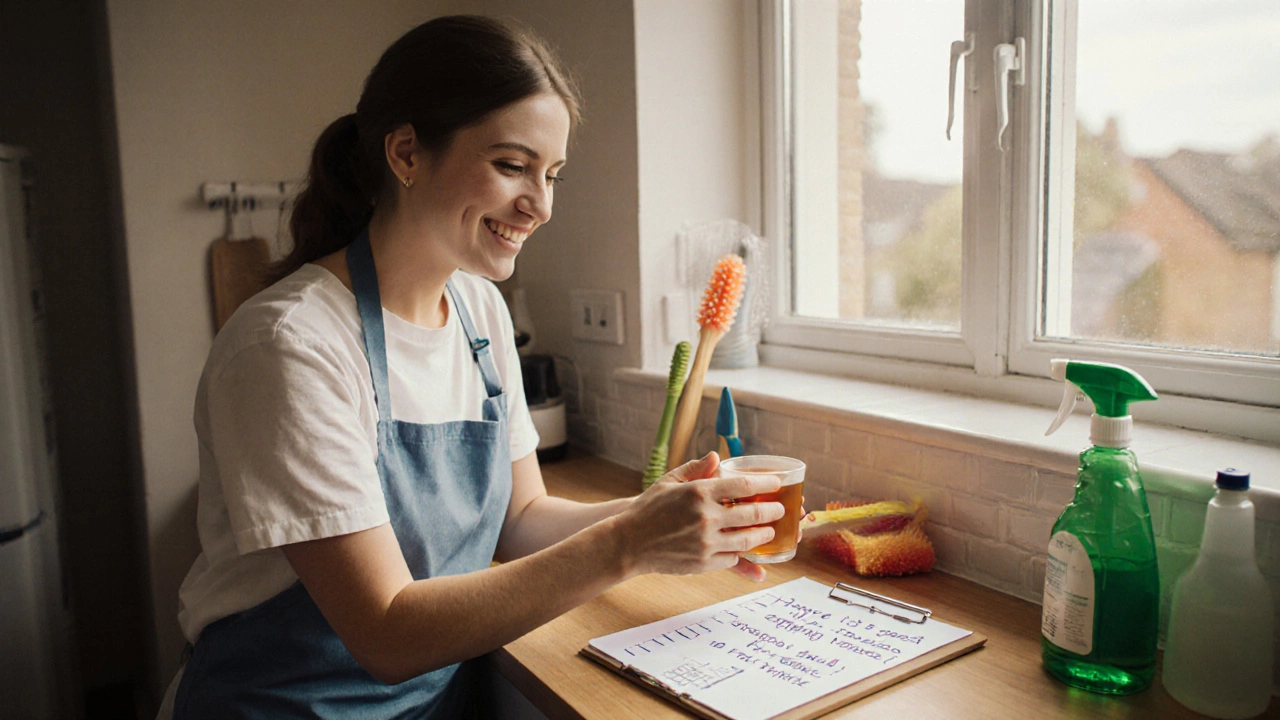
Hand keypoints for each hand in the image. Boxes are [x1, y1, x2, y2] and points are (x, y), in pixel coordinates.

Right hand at [615, 453, 784, 577]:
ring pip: (747, 540)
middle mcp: (706, 517)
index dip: (765, 484)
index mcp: (699, 492)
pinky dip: (740, 554)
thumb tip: (716, 457)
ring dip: (763, 536)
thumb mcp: (669, 481)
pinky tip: (746, 550)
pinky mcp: (703, 563)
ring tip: (769, 532)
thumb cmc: (648, 509)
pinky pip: (732, 559)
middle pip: (752, 515)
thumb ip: (696, 469)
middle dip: (772, 512)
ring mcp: (706, 542)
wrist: (628, 543)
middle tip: (780, 510)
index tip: (776, 484)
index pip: (743, 486)